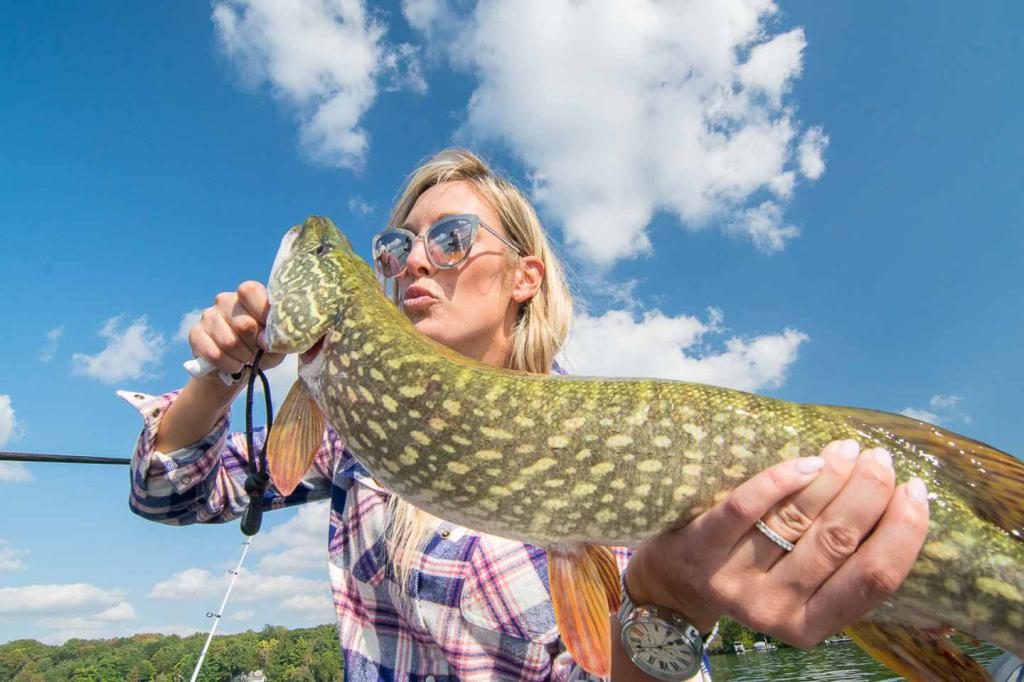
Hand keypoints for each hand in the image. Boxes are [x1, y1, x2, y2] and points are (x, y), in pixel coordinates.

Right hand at [188, 281, 284, 376]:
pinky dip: (228, 365)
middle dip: (254, 345)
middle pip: (243, 323)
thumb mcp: (276, 344)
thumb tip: (264, 339)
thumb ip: (276, 337)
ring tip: (245, 358)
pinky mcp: (195, 333)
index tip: (268, 333)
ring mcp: (208, 316)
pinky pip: (214, 354)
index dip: (261, 312)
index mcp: (248, 295)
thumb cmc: (262, 350)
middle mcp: (225, 300)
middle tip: (256, 351)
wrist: (237, 368)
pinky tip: (232, 365)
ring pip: (229, 342)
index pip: (250, 291)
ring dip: (242, 358)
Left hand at [625, 440, 929, 646]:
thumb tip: (915, 535)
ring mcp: (733, 580)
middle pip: (837, 543)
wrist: (674, 585)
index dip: (902, 533)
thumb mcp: (800, 592)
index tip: (918, 492)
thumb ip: (844, 571)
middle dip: (869, 494)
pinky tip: (808, 459)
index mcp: (811, 626)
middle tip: (881, 460)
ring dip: (832, 477)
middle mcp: (774, 610)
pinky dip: (780, 479)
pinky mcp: (698, 549)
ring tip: (850, 450)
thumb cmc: (755, 576)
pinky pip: (744, 508)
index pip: (873, 581)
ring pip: (797, 520)